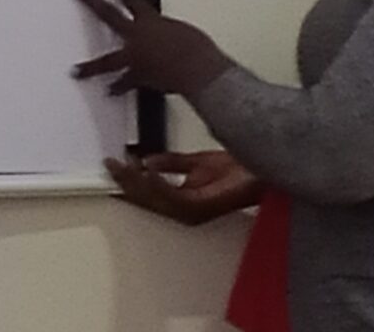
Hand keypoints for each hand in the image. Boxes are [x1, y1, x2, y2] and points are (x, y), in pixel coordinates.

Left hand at [71, 0, 234, 96]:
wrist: (200, 70)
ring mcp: (134, 57)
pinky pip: (125, 84)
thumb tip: (169, 40)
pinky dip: (118, 89)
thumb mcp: (185, 33)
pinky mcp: (139, 77)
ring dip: (90, 67)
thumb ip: (170, 34)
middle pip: (108, 14)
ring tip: (76, 70)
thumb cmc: (199, 50)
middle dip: (90, 0)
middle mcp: (137, 36)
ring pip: (107, 61)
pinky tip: (108, 91)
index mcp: (151, 21)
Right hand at [107, 150, 262, 225]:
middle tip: (111, 165)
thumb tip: (146, 162)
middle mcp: (183, 211)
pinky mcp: (200, 207)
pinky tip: (147, 171)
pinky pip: (170, 197)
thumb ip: (171, 164)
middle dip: (126, 182)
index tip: (112, 167)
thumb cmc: (238, 171)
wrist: (262, 174)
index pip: (146, 194)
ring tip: (124, 166)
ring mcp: (191, 212)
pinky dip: (156, 184)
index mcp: (182, 202)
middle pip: (145, 200)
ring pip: (153, 199)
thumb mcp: (196, 163)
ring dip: (136, 182)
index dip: (127, 182)